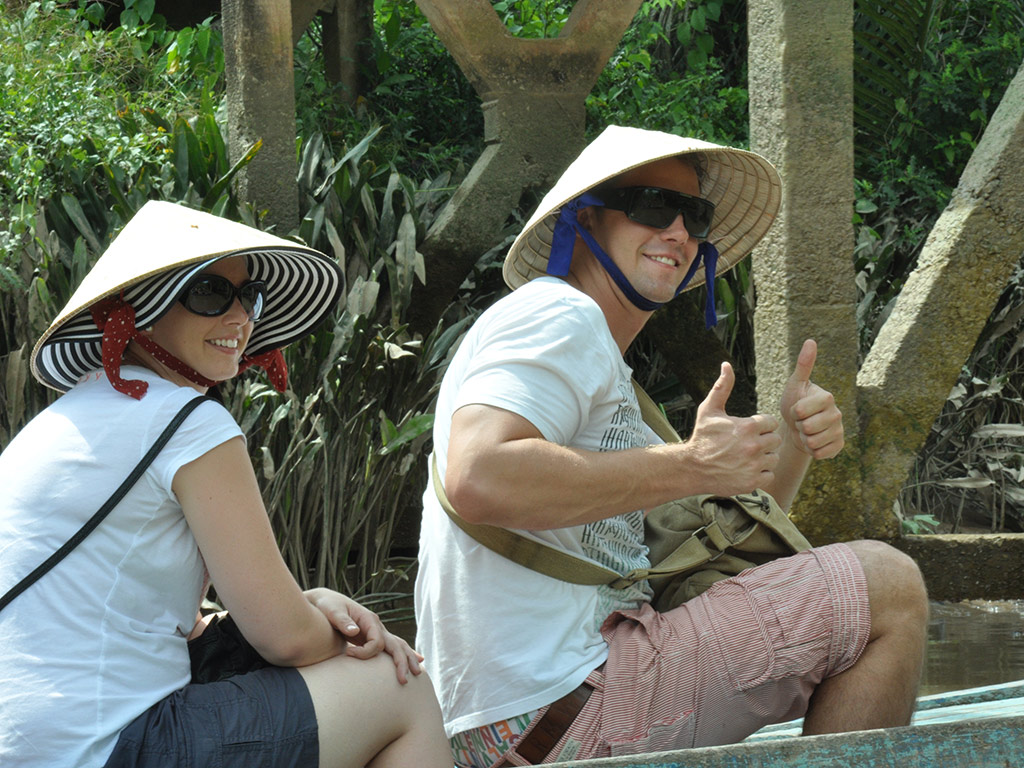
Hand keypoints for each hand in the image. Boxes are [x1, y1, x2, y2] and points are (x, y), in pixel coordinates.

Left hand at [304, 589, 423, 683]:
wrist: (324, 601)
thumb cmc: (327, 606)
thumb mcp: (332, 611)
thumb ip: (342, 621)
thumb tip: (355, 631)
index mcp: (368, 619)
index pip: (377, 641)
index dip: (365, 652)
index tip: (348, 654)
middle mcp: (376, 625)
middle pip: (395, 644)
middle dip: (401, 661)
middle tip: (404, 680)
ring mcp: (376, 630)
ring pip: (398, 645)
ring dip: (407, 659)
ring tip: (418, 673)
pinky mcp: (371, 636)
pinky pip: (391, 646)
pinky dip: (404, 653)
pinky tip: (415, 660)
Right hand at [685, 362, 781, 493]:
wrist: (691, 468)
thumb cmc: (701, 437)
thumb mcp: (709, 410)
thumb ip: (722, 387)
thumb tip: (726, 365)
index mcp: (747, 426)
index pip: (771, 422)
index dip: (761, 425)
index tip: (749, 430)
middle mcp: (753, 446)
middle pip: (775, 440)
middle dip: (764, 441)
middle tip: (748, 444)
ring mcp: (754, 465)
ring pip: (774, 458)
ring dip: (764, 457)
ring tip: (747, 457)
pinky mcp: (752, 481)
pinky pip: (769, 475)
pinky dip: (761, 473)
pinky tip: (747, 469)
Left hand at [778, 339, 843, 458]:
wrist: (796, 427)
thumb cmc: (794, 402)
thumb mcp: (795, 385)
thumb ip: (803, 365)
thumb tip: (811, 341)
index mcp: (827, 397)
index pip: (801, 411)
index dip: (794, 412)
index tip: (796, 408)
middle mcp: (838, 413)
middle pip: (808, 427)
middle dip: (799, 426)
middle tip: (800, 421)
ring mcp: (839, 430)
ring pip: (814, 442)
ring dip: (804, 439)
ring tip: (805, 431)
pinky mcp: (839, 446)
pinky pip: (820, 453)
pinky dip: (811, 450)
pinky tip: (812, 442)